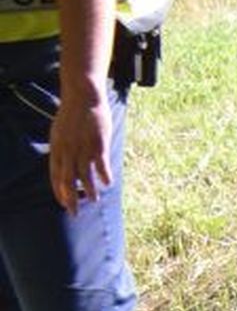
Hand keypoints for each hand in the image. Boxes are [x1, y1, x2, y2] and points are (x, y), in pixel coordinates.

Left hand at [48, 87, 113, 213]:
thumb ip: (62, 148)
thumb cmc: (73, 114)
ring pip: (84, 175)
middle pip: (67, 180)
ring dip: (88, 190)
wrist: (83, 97)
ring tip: (94, 200)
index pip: (54, 175)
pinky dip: (104, 176)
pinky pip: (101, 165)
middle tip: (74, 213)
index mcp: (57, 148)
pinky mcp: (97, 144)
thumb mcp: (60, 132)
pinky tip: (108, 183)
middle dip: (70, 199)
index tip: (63, 203)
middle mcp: (68, 150)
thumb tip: (63, 162)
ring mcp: (82, 148)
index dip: (58, 191)